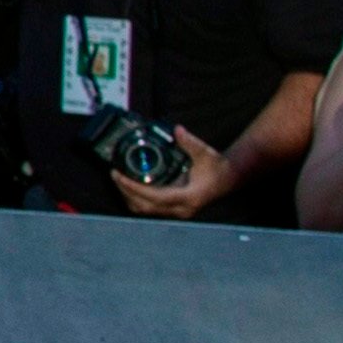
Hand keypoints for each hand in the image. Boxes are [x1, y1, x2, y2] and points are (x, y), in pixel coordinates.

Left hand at [107, 120, 231, 216]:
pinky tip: (129, 186)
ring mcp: (176, 211)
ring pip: (145, 210)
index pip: (156, 196)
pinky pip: (149, 208)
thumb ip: (190, 142)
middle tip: (115, 174)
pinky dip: (136, 198)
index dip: (135, 188)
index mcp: (188, 197)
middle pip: (145, 206)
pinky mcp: (172, 210)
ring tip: (119, 179)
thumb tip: (178, 131)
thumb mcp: (205, 153)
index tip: (121, 176)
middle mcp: (181, 208)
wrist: (227, 179)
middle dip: (126, 191)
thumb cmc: (217, 168)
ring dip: (129, 196)